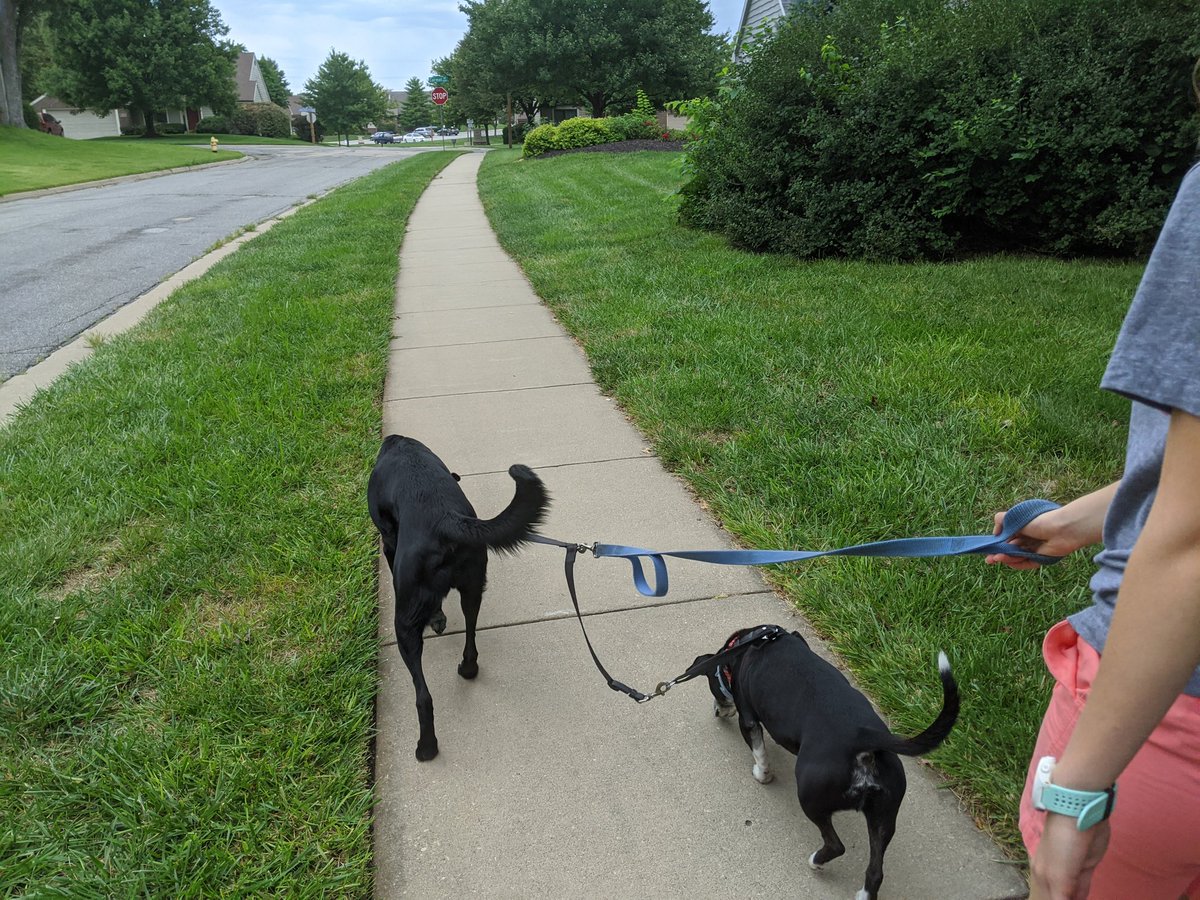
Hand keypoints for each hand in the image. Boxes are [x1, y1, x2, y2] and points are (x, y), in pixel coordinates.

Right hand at [987, 483, 1115, 568]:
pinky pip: (1027, 563)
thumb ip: (1000, 520)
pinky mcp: (1041, 559)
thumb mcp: (1015, 516)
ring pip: (1017, 556)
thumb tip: (994, 532)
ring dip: (1006, 558)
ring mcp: (1034, 549)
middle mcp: (1028, 538)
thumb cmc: (1038, 520)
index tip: (987, 547)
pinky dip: (1017, 563)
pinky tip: (1008, 561)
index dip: (996, 543)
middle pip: (1010, 549)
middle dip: (998, 554)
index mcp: (1022, 528)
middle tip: (988, 560)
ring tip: (997, 558)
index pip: (1006, 537)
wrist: (1061, 529)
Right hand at [1028, 813, 1109, 899]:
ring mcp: (1070, 872)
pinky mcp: (1086, 869)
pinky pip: (1082, 891)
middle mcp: (1052, 876)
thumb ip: (1059, 898)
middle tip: (1071, 899)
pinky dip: (1083, 898)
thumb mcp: (1057, 875)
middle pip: (1057, 899)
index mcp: (1042, 876)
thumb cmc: (1062, 843)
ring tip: (1078, 899)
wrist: (1080, 814)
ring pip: (1071, 897)